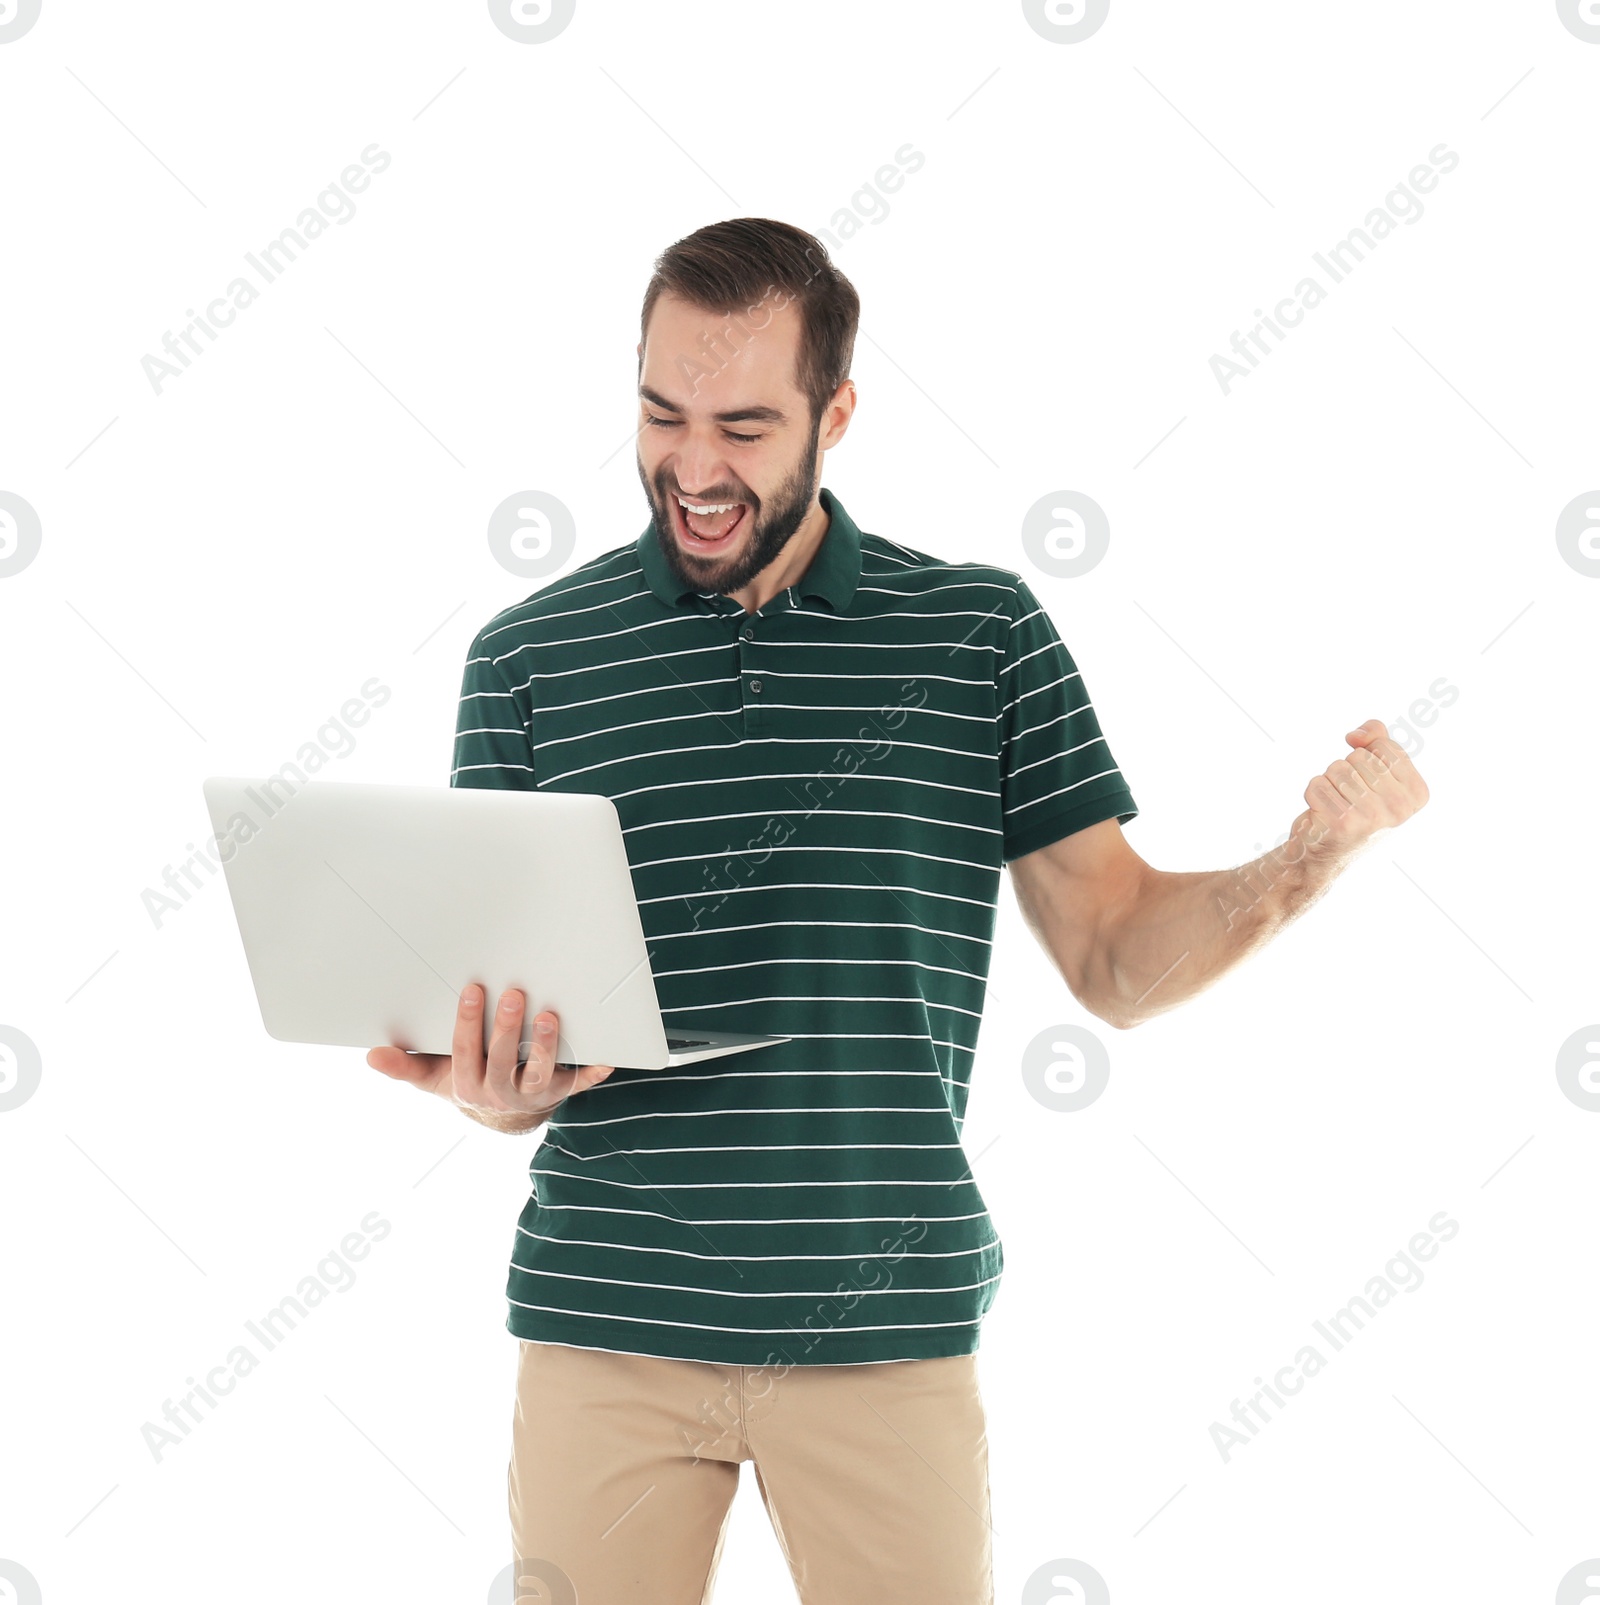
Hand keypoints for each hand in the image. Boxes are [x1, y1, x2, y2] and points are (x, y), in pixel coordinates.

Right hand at [366, 987, 613, 1129]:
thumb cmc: (467, 1081)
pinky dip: (593, 1073)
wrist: (504, 1115)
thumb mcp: (433, 1078)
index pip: (465, 1052)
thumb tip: (372, 1054)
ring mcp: (534, 1094)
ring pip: (541, 1075)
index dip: (468, 1022)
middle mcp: (501, 1093)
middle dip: (507, 1030)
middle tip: (512, 994)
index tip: (472, 989)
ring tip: (549, 1016)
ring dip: (546, 1047)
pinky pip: (579, 1084)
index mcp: (467, 1085)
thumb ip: (406, 1067)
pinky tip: (607, 1059)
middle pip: (503, 1062)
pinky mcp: (562, 1091)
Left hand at [1289, 718, 1429, 864]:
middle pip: (1358, 756)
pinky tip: (1322, 813)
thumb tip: (1357, 735)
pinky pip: (1317, 784)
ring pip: (1337, 768)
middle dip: (1346, 770)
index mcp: (1417, 793)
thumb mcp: (1376, 772)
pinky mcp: (1343, 822)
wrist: (1325, 852)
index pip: (1384, 745)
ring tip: (1337, 805)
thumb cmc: (1353, 807)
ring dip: (1329, 782)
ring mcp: (1372, 816)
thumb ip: (1376, 740)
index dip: (1366, 756)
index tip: (1367, 782)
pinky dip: (1313, 794)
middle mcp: (1400, 807)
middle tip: (1349, 798)